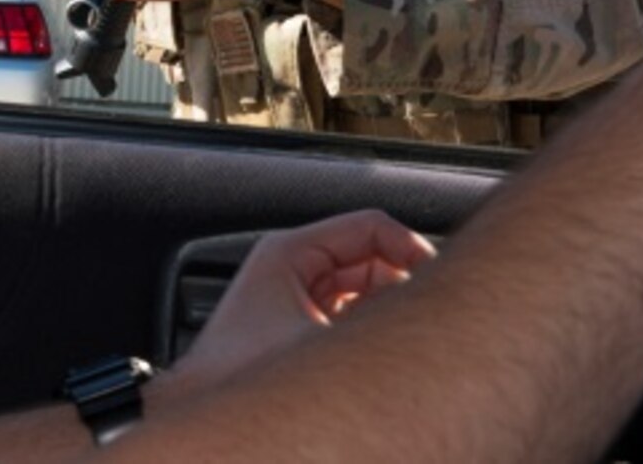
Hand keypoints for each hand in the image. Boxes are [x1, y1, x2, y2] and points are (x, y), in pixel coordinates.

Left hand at [170, 209, 434, 396]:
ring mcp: (298, 295)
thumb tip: (422, 296)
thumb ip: (379, 310)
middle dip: (403, 283)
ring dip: (388, 309)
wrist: (203, 415)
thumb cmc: (244, 372)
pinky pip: (350, 313)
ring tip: (400, 338)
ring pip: (365, 289)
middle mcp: (294, 266)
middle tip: (425, 316)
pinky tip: (380, 353)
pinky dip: (371, 327)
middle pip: (372, 257)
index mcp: (292, 252)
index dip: (412, 249)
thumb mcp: (325, 339)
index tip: (439, 281)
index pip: (371, 227)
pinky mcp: (300, 325)